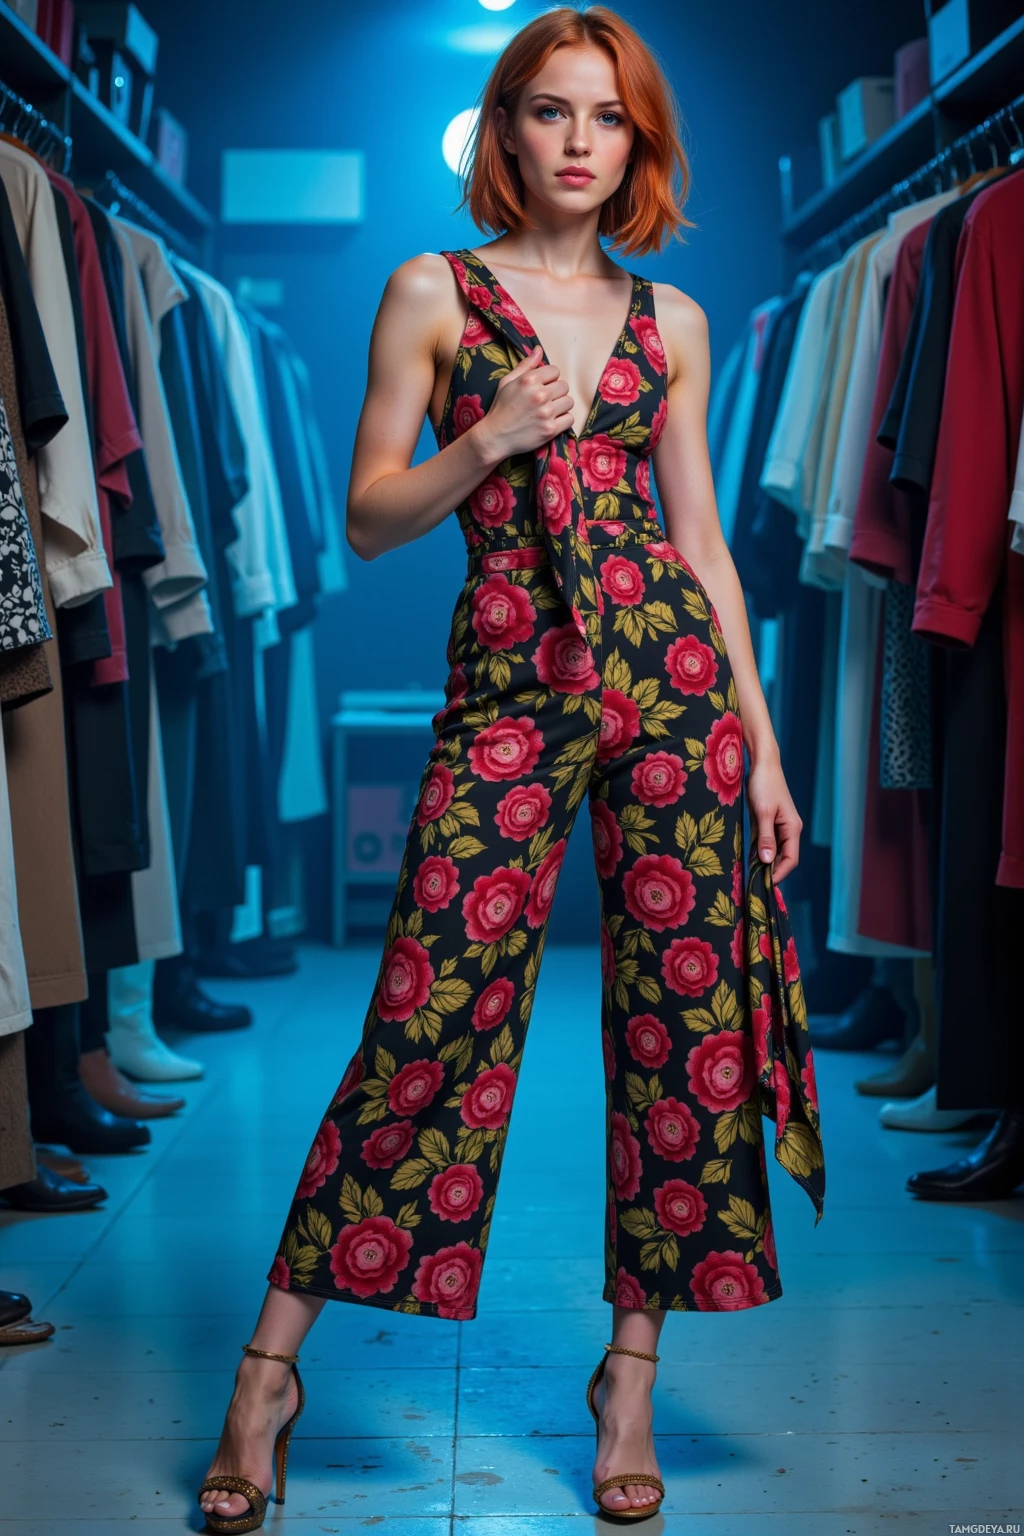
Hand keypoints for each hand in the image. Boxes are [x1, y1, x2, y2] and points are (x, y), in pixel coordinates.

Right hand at [475, 345, 574, 458]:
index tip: (542, 387)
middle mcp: (539, 395)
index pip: (555, 371)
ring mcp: (546, 413)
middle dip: (556, 392)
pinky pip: (569, 419)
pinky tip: (552, 421)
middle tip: (545, 400)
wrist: (495, 437)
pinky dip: (563, 421)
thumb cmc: (500, 408)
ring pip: (569, 402)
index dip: (549, 379)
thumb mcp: (507, 382)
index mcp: (529, 380)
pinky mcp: (550, 429)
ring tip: (549, 411)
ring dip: (561, 406)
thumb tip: (539, 350)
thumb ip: (525, 365)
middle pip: (564, 386)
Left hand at [746, 756, 801, 884]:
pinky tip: (749, 859)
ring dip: (763, 862)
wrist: (762, 764)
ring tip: (750, 875)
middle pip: (783, 857)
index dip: (779, 873)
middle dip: (771, 871)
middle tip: (754, 883)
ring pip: (773, 851)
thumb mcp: (762, 812)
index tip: (764, 884)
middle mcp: (788, 829)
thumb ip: (765, 837)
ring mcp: (778, 826)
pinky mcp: (768, 822)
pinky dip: (759, 851)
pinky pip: (765, 842)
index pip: (791, 859)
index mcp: (792, 828)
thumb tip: (767, 861)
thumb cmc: (764, 785)